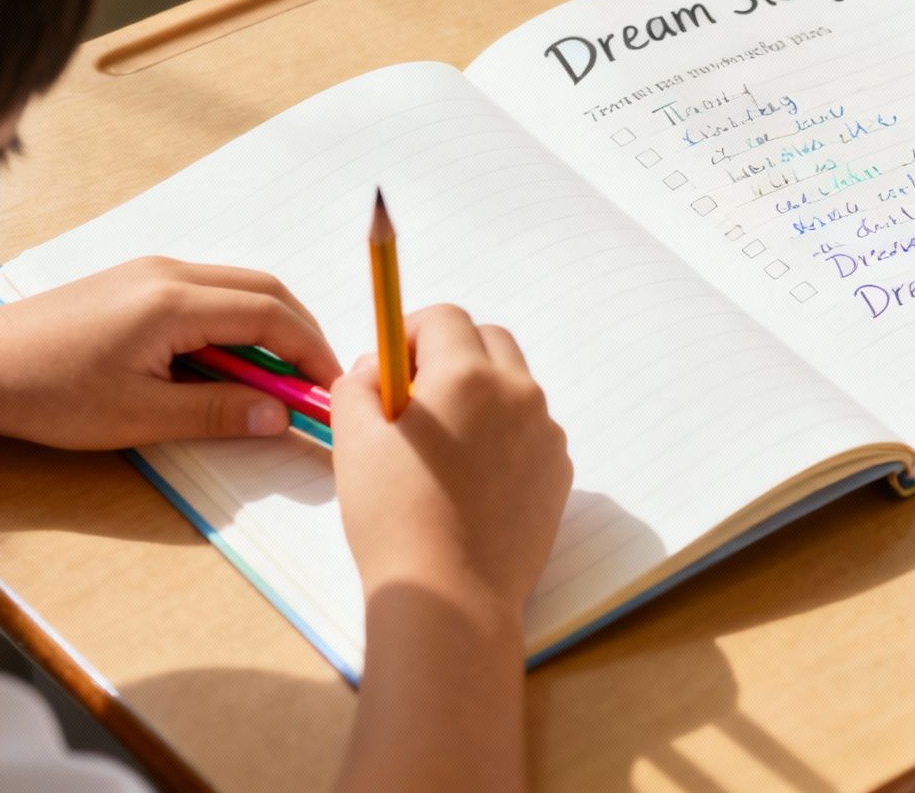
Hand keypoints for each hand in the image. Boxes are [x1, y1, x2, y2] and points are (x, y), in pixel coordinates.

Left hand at [0, 257, 342, 448]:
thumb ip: (217, 411)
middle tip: (315, 380)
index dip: (311, 351)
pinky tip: (229, 359)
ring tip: (277, 376)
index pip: (271, 316)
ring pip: (238, 286)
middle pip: (265, 290)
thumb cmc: (47, 393)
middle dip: (301, 333)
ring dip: (270, 325)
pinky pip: (209, 290)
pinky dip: (237, 320)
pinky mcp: (136, 281)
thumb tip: (280, 415)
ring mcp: (151, 271)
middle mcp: (170, 273)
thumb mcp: (139, 416)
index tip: (329, 387)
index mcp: (174, 302)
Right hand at [333, 306, 570, 615]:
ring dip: (479, 395)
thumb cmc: (393, 517)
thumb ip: (356, 385)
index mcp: (467, 374)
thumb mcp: (353, 441)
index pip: (445, 318)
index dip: (410, 333)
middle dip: (450, 355)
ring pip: (513, 387)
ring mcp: (547, 433)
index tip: (391, 368)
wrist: (449, 596)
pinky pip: (531, 431)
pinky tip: (471, 481)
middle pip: (489, 341)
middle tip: (413, 400)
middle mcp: (518, 393)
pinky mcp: (560, 472)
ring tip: (441, 447)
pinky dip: (504, 436)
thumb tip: (373, 368)